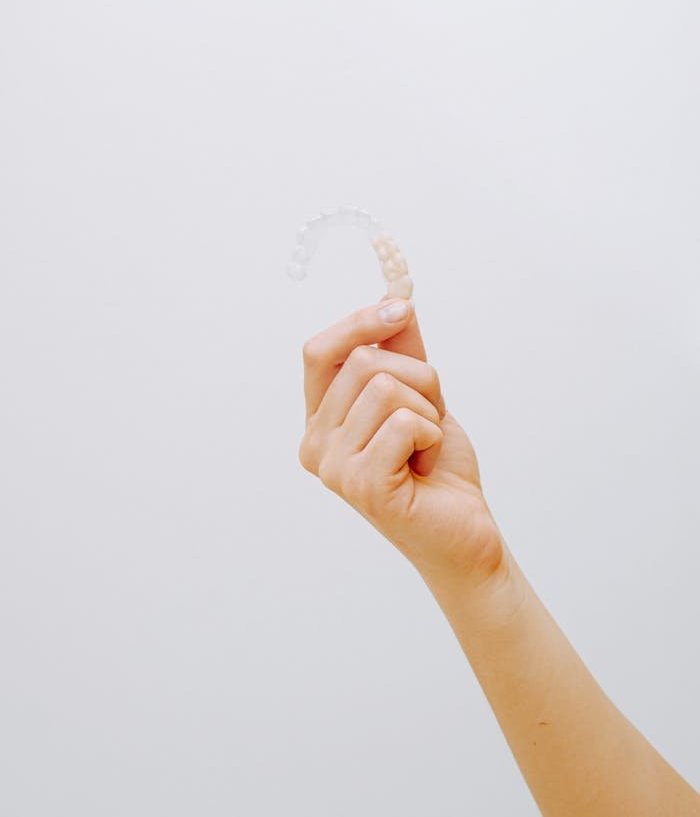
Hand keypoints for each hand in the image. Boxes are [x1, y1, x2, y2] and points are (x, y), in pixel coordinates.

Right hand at [298, 298, 503, 586]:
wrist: (465, 530)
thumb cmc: (437, 465)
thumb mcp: (421, 394)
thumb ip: (402, 348)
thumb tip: (394, 298)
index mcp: (319, 420)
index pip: (319, 352)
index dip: (359, 322)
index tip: (402, 309)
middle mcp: (315, 444)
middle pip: (363, 363)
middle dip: (417, 378)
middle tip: (429, 418)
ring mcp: (333, 468)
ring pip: (386, 388)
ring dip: (428, 411)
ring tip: (426, 446)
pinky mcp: (363, 485)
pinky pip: (403, 422)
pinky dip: (432, 434)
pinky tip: (427, 463)